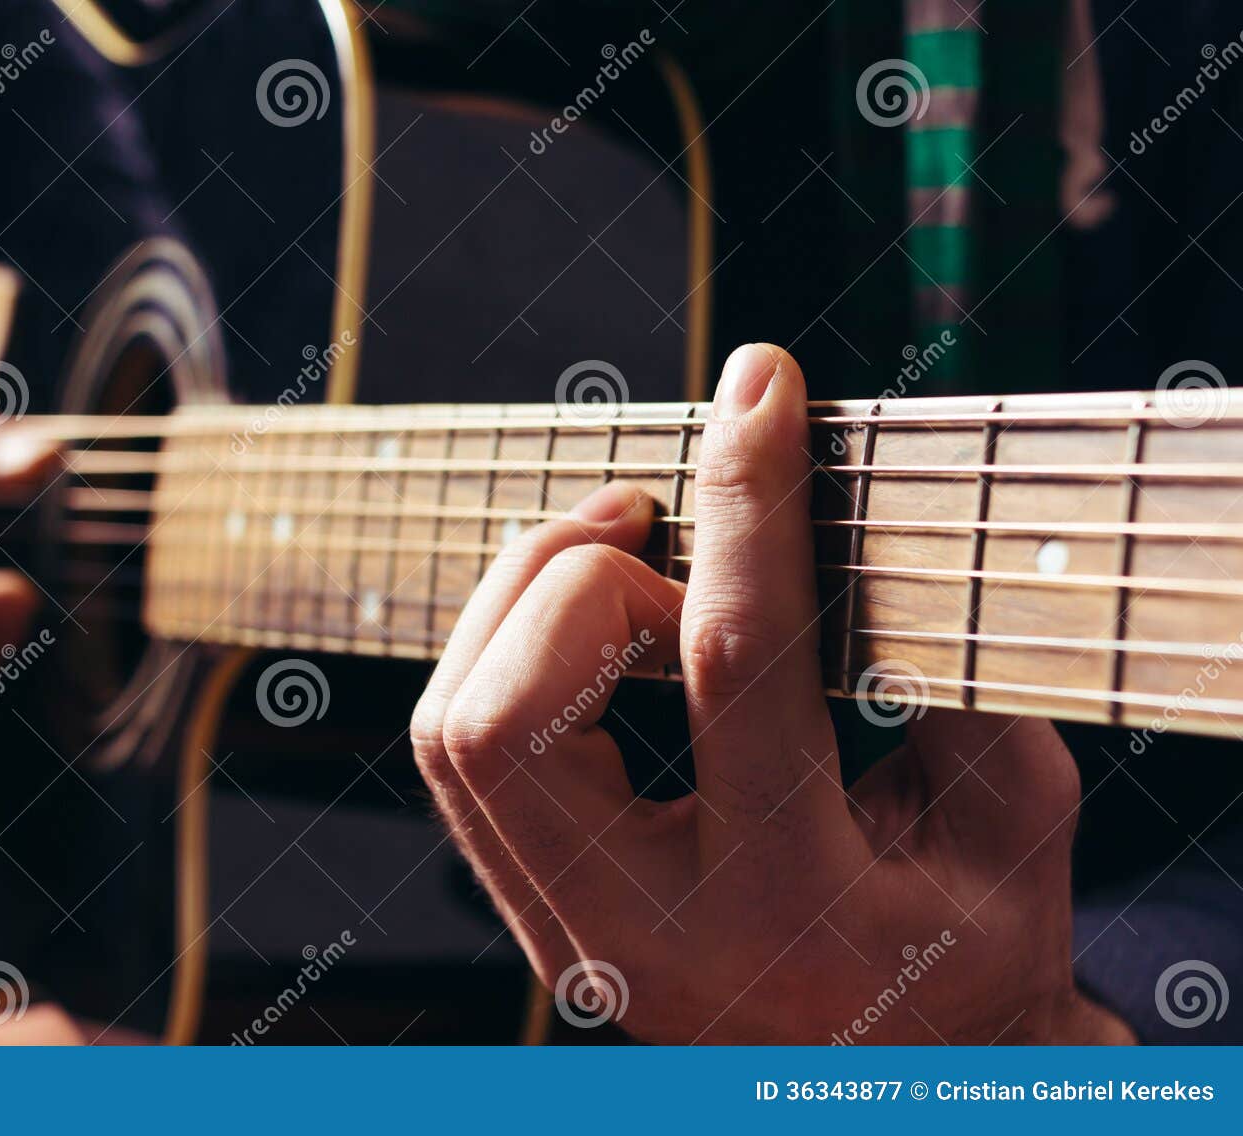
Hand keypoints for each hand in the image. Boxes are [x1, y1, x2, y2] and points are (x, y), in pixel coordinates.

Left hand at [412, 343, 1134, 1043]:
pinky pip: (461, 754)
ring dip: (521, 600)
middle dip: (575, 572)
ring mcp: (566, 936)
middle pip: (507, 715)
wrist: (894, 1080)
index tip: (760, 387)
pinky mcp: (533, 913)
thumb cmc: (967, 949)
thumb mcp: (1013, 817)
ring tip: (622, 552)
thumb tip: (834, 512)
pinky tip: (588, 619)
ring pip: (454, 731)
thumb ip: (938, 668)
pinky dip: (504, 650)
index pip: (734, 664)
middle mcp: (641, 938)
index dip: (747, 501)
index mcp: (790, 911)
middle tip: (658, 518)